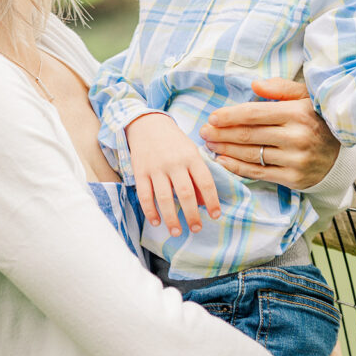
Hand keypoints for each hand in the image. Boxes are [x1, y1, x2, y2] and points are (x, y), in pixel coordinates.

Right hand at [126, 113, 220, 235]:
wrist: (147, 124)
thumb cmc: (174, 141)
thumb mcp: (190, 152)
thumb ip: (198, 175)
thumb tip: (204, 202)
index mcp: (191, 157)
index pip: (205, 182)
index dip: (212, 201)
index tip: (215, 216)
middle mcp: (174, 162)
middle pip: (185, 193)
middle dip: (192, 214)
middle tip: (196, 229)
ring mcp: (156, 167)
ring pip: (164, 198)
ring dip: (172, 218)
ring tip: (177, 232)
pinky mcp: (140, 171)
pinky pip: (145, 195)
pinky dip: (150, 211)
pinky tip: (156, 221)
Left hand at [199, 78, 339, 189]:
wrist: (339, 155)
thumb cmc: (316, 120)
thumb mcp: (305, 97)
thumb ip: (280, 88)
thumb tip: (254, 85)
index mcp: (297, 113)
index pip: (255, 114)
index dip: (230, 116)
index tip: (212, 118)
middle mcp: (297, 137)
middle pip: (249, 135)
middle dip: (221, 134)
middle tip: (203, 132)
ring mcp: (296, 160)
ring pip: (251, 155)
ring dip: (225, 150)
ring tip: (209, 145)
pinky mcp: (294, 179)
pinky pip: (259, 173)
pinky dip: (237, 168)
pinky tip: (222, 161)